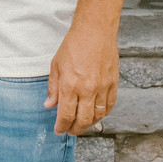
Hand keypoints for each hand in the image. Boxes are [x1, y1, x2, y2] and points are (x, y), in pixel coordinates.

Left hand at [44, 21, 118, 135]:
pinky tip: (96, 115)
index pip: (66, 115)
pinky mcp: (113, 84)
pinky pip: (109, 106)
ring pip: (97, 116)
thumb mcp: (56, 65)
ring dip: (89, 124)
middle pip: (83, 120)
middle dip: (75, 129)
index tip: (59, 130)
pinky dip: (103, 114)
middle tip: (70, 130)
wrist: (95, 31)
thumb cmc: (73, 45)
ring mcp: (102, 87)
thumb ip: (53, 88)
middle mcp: (87, 89)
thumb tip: (49, 105)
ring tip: (82, 124)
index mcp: (70, 85)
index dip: (62, 126)